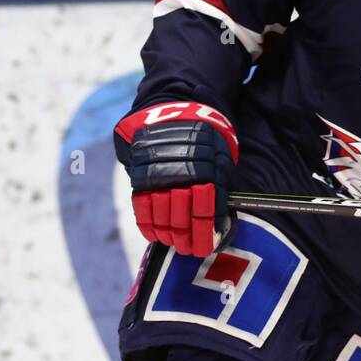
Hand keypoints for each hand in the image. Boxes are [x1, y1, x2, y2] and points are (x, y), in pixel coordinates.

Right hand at [113, 101, 238, 256]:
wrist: (172, 111)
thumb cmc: (204, 138)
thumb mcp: (221, 156)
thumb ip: (220, 187)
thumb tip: (219, 222)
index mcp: (204, 171)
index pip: (204, 211)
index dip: (205, 233)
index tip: (205, 247)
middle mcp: (179, 176)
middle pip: (182, 219)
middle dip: (186, 238)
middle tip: (189, 249)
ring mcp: (157, 178)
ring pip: (161, 216)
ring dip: (168, 235)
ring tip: (175, 244)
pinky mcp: (139, 176)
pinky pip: (142, 207)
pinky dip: (148, 224)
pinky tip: (155, 234)